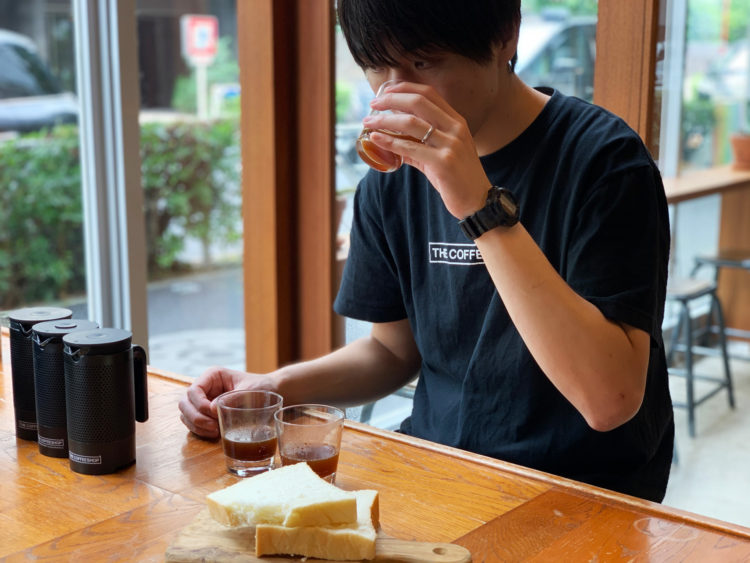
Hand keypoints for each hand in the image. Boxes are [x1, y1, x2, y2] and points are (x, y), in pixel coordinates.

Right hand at [178, 366, 273, 438]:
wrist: (270, 393)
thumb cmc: (261, 387)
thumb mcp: (250, 390)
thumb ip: (233, 397)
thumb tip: (213, 409)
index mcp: (213, 376)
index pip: (194, 390)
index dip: (199, 404)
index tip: (214, 414)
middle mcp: (205, 387)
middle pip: (185, 403)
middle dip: (196, 417)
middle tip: (213, 427)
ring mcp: (203, 401)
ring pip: (186, 414)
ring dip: (197, 425)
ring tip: (215, 431)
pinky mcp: (205, 413)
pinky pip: (193, 423)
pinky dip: (199, 430)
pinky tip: (213, 434)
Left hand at [362, 81, 488, 217]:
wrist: (477, 201)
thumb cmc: (456, 178)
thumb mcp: (439, 154)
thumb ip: (417, 144)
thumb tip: (390, 139)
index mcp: (456, 121)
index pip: (429, 93)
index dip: (405, 88)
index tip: (385, 90)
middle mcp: (455, 128)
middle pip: (418, 102)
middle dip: (391, 99)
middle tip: (373, 103)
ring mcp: (451, 144)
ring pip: (411, 123)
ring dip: (384, 120)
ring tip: (368, 122)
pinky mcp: (444, 162)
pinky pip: (410, 147)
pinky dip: (390, 141)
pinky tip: (376, 138)